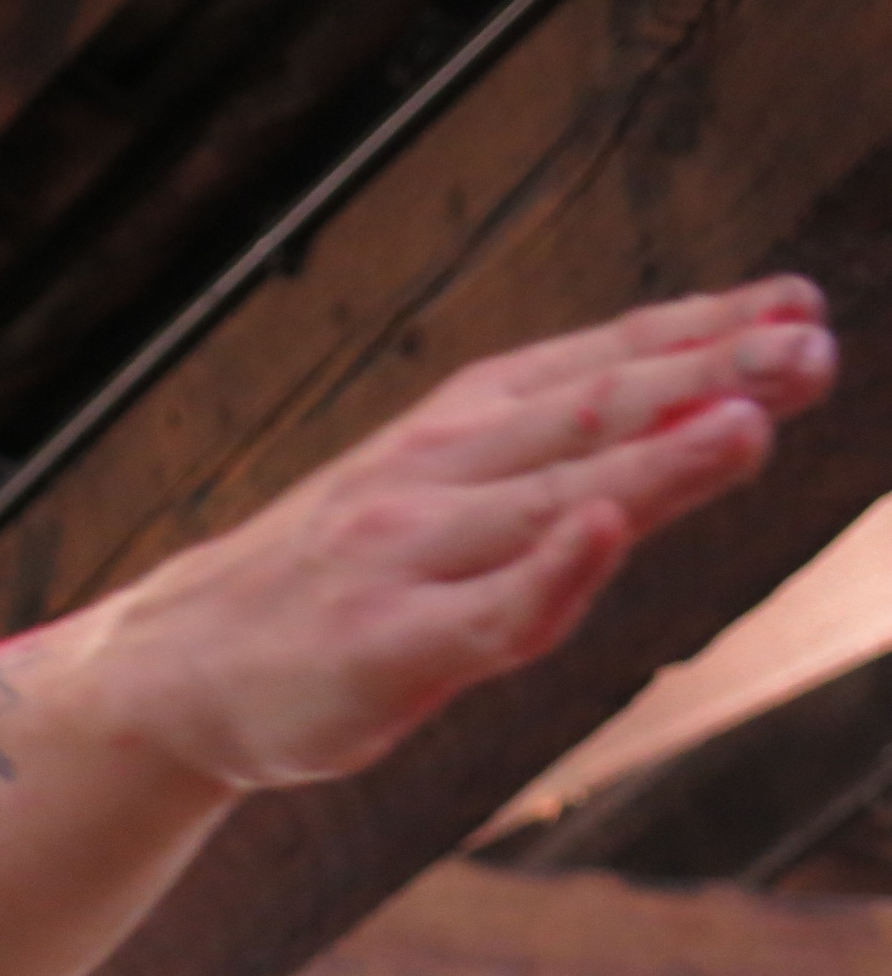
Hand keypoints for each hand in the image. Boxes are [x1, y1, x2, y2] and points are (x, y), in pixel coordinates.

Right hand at [96, 276, 838, 789]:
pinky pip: (486, 612)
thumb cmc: (315, 595)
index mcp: (440, 440)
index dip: (689, 334)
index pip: (582, 372)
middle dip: (704, 376)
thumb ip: (520, 475)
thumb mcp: (412, 509)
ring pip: (547, 500)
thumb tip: (664, 447)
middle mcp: (425, 482)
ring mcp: (403, 561)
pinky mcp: (385, 650)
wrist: (168, 675)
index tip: (794, 300)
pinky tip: (603, 528)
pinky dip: (549, 567)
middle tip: (808, 344)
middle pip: (581, 421)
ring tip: (749, 418)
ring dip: (652, 454)